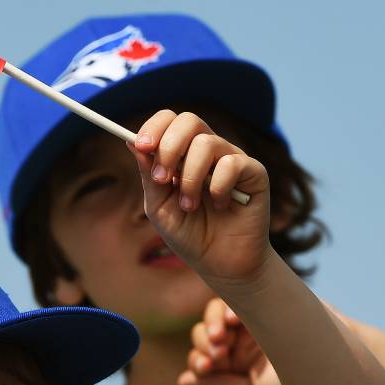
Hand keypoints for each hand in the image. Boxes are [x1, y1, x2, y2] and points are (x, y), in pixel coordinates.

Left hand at [129, 110, 271, 283]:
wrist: (220, 263)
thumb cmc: (188, 234)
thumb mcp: (159, 207)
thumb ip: (148, 176)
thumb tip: (131, 143)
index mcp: (182, 154)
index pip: (169, 121)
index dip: (154, 128)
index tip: (142, 146)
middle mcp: (207, 151)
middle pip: (188, 121)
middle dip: (169, 147)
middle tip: (162, 178)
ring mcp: (231, 159)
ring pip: (206, 143)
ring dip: (190, 178)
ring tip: (190, 205)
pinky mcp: (253, 172)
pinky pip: (232, 163)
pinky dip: (219, 186)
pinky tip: (220, 205)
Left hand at [178, 297, 285, 384]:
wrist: (334, 363)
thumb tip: (182, 381)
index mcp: (230, 365)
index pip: (199, 358)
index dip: (197, 361)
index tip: (209, 366)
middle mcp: (235, 341)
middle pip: (201, 334)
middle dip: (204, 344)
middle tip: (219, 354)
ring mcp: (247, 319)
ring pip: (212, 313)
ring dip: (211, 323)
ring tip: (223, 336)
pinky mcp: (260, 301)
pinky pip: (233, 297)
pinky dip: (228, 308)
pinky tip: (235, 321)